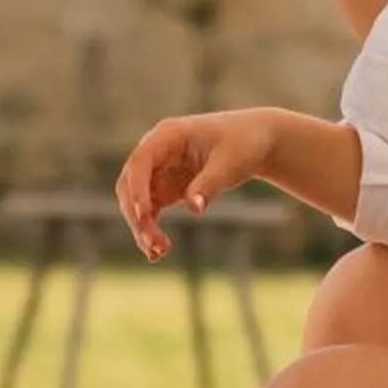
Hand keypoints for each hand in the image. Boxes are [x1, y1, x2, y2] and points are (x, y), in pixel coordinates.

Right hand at [116, 107, 281, 259]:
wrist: (256, 142)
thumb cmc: (244, 144)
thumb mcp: (230, 163)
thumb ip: (209, 184)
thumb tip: (194, 209)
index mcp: (168, 134)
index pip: (141, 161)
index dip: (138, 188)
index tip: (143, 214)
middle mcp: (157, 152)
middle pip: (131, 184)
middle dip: (138, 215)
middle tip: (154, 244)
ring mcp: (159, 171)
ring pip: (136, 202)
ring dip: (141, 227)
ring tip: (157, 253)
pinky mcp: (166, 188)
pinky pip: (149, 212)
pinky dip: (150, 229)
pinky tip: (157, 252)